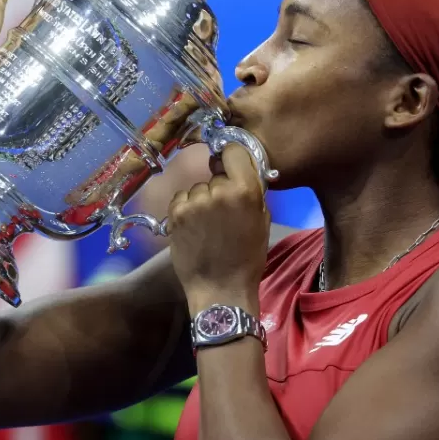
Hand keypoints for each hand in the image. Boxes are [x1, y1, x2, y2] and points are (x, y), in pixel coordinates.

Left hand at [168, 143, 269, 313]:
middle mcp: (219, 190)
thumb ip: (253, 191)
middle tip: (223, 213)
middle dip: (219, 188)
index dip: (232, 158)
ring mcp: (195, 202)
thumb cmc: (247, 258)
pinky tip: (194, 228)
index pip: (234, 150)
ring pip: (197, 188)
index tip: (230, 168)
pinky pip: (181, 198)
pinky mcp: (176, 213)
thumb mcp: (262, 221)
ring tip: (207, 226)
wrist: (221, 289)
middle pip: (216, 174)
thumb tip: (241, 168)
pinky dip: (186, 209)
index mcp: (245, 190)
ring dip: (201, 200)